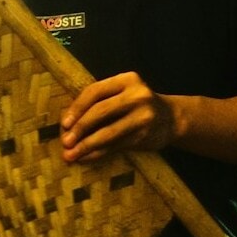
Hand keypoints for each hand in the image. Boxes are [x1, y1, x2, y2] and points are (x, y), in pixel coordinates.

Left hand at [59, 71, 178, 163]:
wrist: (171, 118)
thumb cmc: (136, 106)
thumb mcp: (122, 94)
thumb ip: (99, 103)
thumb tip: (66, 125)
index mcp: (127, 80)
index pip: (95, 91)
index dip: (76, 108)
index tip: (64, 124)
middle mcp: (137, 95)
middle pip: (100, 111)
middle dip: (79, 128)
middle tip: (65, 142)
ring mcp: (143, 116)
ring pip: (108, 132)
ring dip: (86, 145)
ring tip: (71, 154)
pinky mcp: (145, 135)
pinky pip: (116, 145)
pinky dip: (98, 153)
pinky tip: (86, 157)